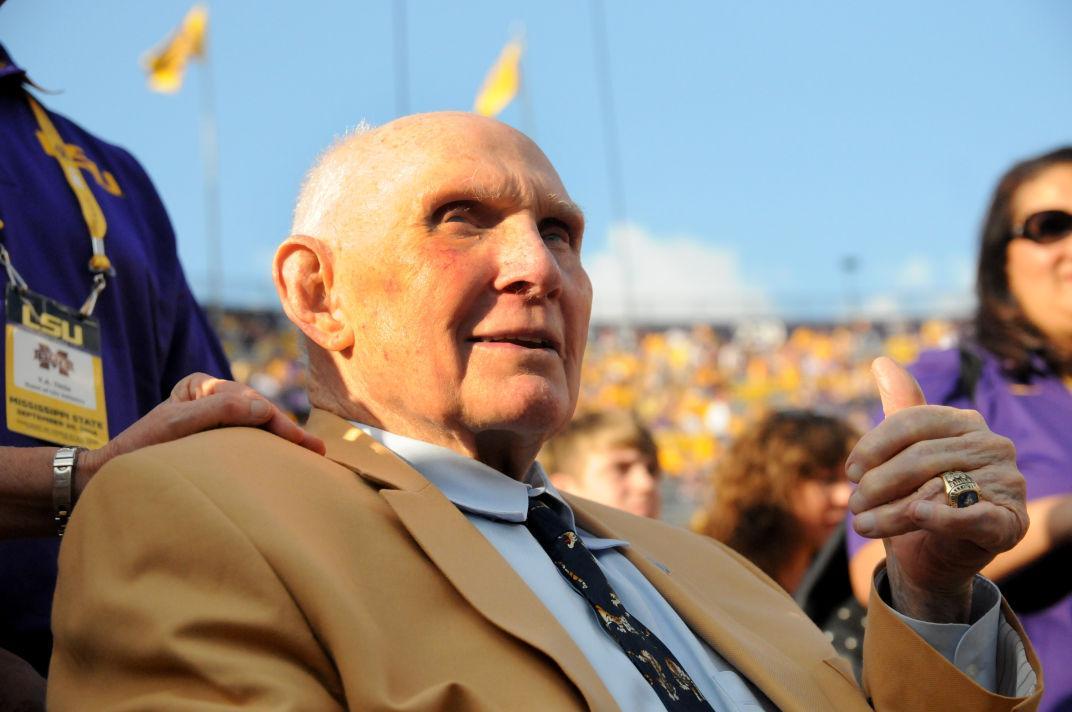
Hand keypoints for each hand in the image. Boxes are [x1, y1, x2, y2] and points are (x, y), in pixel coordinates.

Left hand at [77, 373, 325, 491]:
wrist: (105, 478)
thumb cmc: (136, 453)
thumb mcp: (176, 427)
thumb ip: (218, 411)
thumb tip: (261, 407)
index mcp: (202, 385)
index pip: (251, 402)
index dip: (281, 423)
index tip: (307, 446)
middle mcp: (209, 397)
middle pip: (257, 412)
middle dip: (285, 431)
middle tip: (317, 452)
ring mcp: (210, 418)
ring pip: (253, 426)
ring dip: (278, 440)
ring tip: (307, 455)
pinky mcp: (210, 438)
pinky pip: (244, 439)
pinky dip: (263, 447)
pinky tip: (280, 458)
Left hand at [845, 357, 1027, 621]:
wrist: (934, 555)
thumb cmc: (916, 497)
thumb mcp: (903, 454)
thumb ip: (899, 409)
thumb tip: (881, 361)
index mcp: (966, 422)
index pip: (914, 422)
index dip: (875, 445)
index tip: (850, 471)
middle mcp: (993, 446)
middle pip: (922, 456)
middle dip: (879, 483)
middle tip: (854, 504)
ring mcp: (1007, 483)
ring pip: (936, 489)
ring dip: (891, 511)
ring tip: (862, 524)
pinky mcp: (1010, 522)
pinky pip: (973, 516)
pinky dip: (943, 518)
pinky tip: (918, 517)